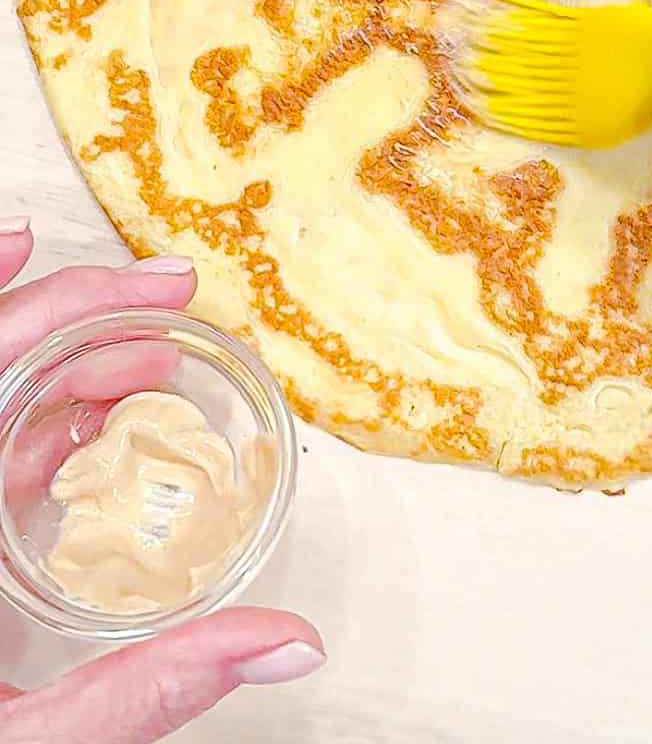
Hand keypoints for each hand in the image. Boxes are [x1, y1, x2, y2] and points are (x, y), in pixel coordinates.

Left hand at [0, 228, 323, 742]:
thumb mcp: (41, 740)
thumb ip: (150, 690)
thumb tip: (289, 643)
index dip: (44, 303)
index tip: (126, 275)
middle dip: (80, 315)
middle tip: (169, 302)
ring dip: (71, 364)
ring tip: (153, 362)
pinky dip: (47, 418)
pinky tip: (99, 418)